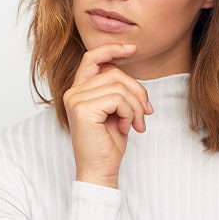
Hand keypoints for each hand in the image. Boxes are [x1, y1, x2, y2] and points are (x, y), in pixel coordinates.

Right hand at [63, 43, 152, 188]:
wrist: (100, 170)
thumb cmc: (108, 143)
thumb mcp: (115, 110)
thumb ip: (116, 89)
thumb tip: (125, 69)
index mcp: (79, 90)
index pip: (92, 58)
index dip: (111, 49)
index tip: (131, 48)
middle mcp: (73, 92)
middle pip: (114, 73)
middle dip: (137, 92)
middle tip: (145, 114)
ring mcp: (75, 100)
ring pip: (119, 87)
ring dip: (135, 106)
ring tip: (136, 124)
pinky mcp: (83, 109)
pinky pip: (118, 99)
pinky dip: (130, 113)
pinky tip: (127, 128)